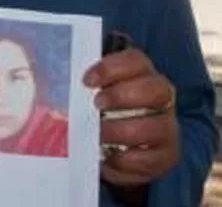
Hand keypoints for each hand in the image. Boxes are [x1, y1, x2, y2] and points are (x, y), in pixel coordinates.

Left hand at [84, 48, 178, 187]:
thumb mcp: (95, 94)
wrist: (122, 149)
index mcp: (142, 74)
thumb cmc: (105, 113)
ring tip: (98, 135)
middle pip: (156, 88)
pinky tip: (107, 158)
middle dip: (123, 95)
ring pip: (155, 126)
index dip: (112, 68)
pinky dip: (125, 160)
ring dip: (121, 131)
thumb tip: (55, 77)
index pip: (136, 61)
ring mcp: (167, 127)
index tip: (87, 80)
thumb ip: (85, 85)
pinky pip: (149, 158)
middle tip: (96, 105)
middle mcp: (162, 97)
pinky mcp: (166, 156)